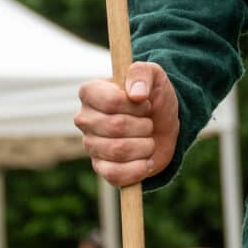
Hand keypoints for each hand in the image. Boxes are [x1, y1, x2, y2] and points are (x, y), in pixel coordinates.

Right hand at [75, 63, 179, 188]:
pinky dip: (138, 169)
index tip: (145, 102)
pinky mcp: (101, 168)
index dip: (136, 105)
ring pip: (119, 151)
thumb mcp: (154, 75)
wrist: (163, 125)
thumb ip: (142, 73)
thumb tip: (136, 94)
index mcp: (90, 92)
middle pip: (117, 126)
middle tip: (149, 122)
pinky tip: (146, 161)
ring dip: (145, 146)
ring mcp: (90, 145)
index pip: (112, 101)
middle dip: (144, 125)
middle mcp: (84, 119)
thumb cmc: (153, 97)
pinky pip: (116, 175)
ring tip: (148, 140)